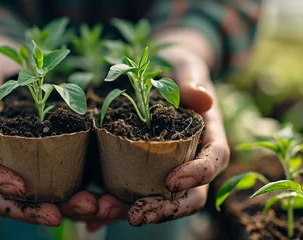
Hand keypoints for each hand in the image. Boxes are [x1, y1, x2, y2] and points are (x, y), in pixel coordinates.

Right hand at [0, 35, 97, 225]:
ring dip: (64, 208)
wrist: (13, 70)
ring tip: (91, 207)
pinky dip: (79, 196)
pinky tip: (102, 201)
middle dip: (32, 211)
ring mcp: (21, 168)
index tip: (20, 187)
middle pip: (4, 198)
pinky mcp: (47, 166)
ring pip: (36, 199)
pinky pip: (60, 187)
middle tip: (59, 215)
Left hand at [87, 36, 229, 229]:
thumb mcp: (186, 65)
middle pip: (186, 196)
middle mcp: (190, 161)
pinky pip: (127, 196)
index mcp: (209, 136)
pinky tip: (89, 220)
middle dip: (162, 209)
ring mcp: (163, 171)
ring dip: (126, 212)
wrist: (158, 71)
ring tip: (99, 212)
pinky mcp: (137, 174)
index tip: (172, 181)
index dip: (197, 174)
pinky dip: (108, 210)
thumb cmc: (176, 67)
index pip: (213, 161)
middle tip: (135, 215)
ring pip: (152, 202)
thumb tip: (203, 98)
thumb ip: (192, 78)